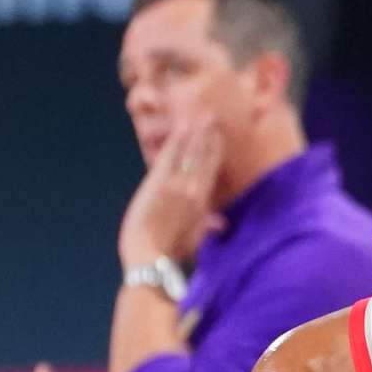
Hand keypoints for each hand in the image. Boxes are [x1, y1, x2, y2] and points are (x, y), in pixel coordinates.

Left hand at [118, 115, 222, 269]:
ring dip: (195, 132)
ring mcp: (177, 184)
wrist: (150, 256)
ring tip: (200, 114)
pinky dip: (178, 139)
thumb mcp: (195, 240)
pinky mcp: (160, 181)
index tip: (220, 135)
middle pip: (203, 157)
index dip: (216, 151)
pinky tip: (183, 125)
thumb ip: (208, 227)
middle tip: (212, 115)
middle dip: (208, 135)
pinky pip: (172, 154)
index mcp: (202, 204)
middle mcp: (193, 190)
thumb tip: (221, 224)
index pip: (211, 171)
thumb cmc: (170, 253)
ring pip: (189, 152)